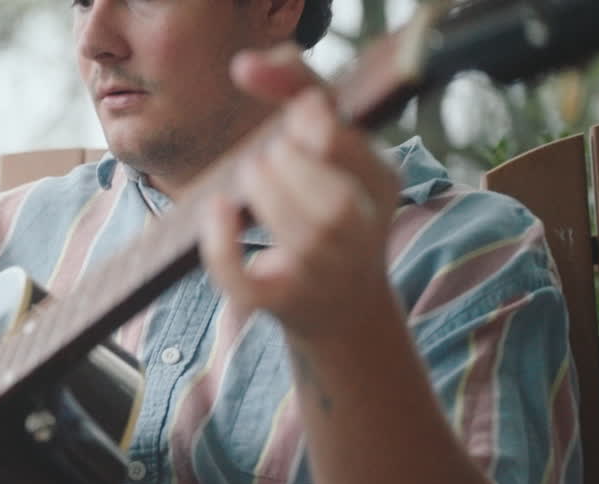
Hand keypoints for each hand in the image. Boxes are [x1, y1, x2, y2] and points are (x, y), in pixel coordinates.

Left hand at [199, 44, 402, 340]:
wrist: (343, 307)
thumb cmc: (332, 208)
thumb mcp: (335, 149)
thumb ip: (301, 92)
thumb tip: (246, 62)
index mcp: (380, 184)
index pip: (340, 140)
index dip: (305, 118)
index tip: (288, 110)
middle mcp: (360, 232)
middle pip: (320, 192)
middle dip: (280, 162)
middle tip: (267, 161)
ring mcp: (321, 273)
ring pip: (294, 232)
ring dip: (259, 191)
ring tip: (250, 177)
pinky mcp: (278, 302)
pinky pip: (243, 277)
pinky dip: (221, 243)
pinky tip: (218, 209)